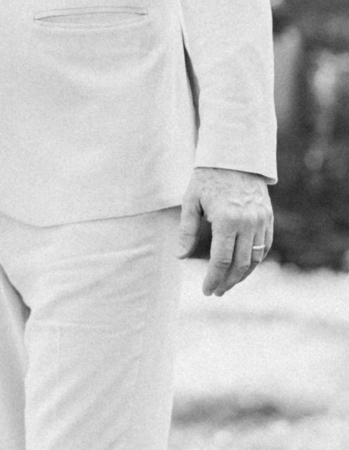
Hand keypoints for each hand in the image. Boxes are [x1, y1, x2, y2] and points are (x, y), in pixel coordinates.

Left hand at [178, 166, 272, 296]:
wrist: (235, 157)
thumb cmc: (207, 178)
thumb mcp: (191, 202)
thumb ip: (186, 231)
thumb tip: (181, 257)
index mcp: (226, 220)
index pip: (221, 260)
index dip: (214, 279)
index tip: (206, 291)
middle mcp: (247, 222)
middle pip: (240, 264)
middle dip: (227, 282)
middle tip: (216, 292)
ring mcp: (261, 220)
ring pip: (255, 258)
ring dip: (242, 275)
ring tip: (228, 284)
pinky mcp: (268, 217)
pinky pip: (264, 245)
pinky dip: (255, 260)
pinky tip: (244, 268)